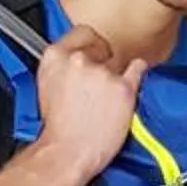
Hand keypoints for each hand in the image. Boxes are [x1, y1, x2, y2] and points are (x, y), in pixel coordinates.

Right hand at [33, 26, 147, 182]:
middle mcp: (79, 60)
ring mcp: (103, 74)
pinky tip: (128, 88)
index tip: (95, 53)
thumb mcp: (48, 85)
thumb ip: (63, 66)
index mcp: (55, 57)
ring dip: (116, 78)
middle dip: (103, 61)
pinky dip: (138, 75)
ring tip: (106, 102)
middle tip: (98, 86)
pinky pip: (138, 69)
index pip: (83, 32)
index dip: (91, 44)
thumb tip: (78, 58)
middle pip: (102, 46)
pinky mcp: (123, 89)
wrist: (67, 153)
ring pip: (119, 63)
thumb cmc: (57, 128)